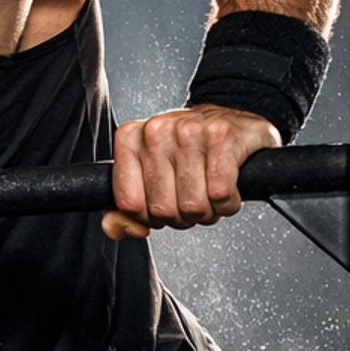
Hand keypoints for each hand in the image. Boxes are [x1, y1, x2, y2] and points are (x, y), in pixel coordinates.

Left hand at [103, 105, 279, 239]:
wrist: (233, 123)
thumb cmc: (190, 152)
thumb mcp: (150, 174)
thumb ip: (127, 206)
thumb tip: (116, 228)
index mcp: (131, 138)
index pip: (129, 203)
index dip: (149, 217)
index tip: (162, 205)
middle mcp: (157, 130)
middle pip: (162, 209)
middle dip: (181, 217)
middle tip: (191, 199)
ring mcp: (190, 130)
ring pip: (192, 206)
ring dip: (207, 212)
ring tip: (209, 194)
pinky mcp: (222, 137)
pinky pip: (220, 195)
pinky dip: (227, 203)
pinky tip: (227, 188)